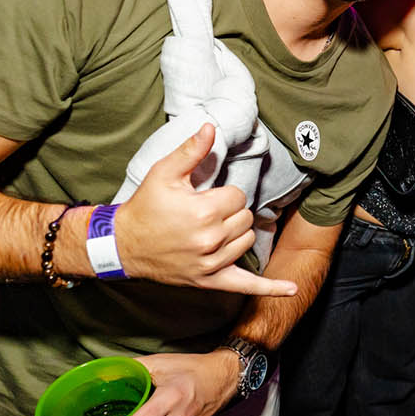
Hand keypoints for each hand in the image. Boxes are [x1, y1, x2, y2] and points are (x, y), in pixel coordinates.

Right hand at [114, 124, 297, 296]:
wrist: (124, 244)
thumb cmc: (145, 206)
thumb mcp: (164, 173)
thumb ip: (191, 150)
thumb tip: (211, 127)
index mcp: (204, 211)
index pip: (238, 196)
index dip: (224, 194)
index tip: (206, 197)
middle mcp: (211, 239)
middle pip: (245, 218)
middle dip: (230, 212)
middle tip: (207, 212)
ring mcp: (211, 263)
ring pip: (246, 240)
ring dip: (236, 233)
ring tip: (212, 229)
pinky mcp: (209, 280)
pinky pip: (246, 285)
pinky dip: (269, 287)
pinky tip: (291, 288)